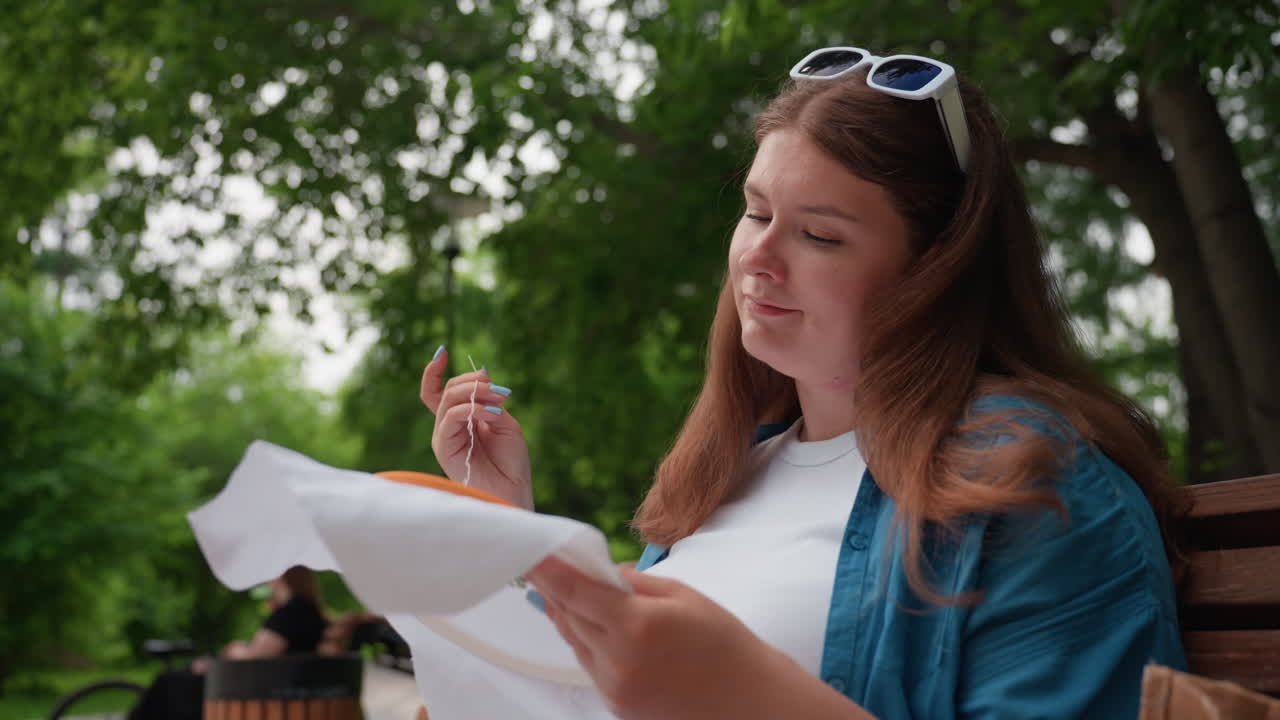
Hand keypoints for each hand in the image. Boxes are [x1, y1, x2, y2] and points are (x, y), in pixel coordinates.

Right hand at [421, 346, 533, 509]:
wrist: (512, 493)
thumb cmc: (511, 464)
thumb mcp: (505, 423)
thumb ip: (490, 401)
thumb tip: (481, 373)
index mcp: (461, 421)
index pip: (437, 392)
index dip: (433, 371)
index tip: (441, 351)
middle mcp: (448, 427)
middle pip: (448, 389)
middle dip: (475, 382)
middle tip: (501, 391)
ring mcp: (444, 437)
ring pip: (449, 399)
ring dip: (477, 393)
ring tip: (501, 401)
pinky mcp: (444, 447)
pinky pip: (451, 416)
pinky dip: (474, 409)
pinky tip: (493, 414)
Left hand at [526, 557, 799, 719]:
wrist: (747, 701)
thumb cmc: (722, 641)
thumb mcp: (681, 595)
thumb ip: (632, 582)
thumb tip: (596, 571)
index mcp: (636, 626)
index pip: (575, 592)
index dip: (547, 571)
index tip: (531, 552)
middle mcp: (618, 661)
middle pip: (568, 616)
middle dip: (556, 589)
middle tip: (547, 565)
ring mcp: (614, 687)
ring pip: (574, 641)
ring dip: (569, 615)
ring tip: (569, 592)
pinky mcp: (616, 704)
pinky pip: (589, 664)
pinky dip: (587, 641)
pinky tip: (598, 625)